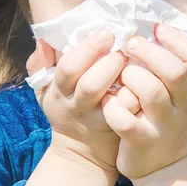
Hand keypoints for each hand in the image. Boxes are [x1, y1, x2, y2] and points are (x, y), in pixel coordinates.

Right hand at [26, 29, 126, 174]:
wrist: (81, 154)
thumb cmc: (66, 109)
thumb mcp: (46, 90)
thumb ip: (40, 65)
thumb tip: (42, 40)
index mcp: (59, 91)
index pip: (68, 68)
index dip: (87, 49)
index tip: (104, 31)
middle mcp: (77, 106)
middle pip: (90, 84)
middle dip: (107, 61)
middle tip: (122, 44)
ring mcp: (100, 119)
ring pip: (112, 100)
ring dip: (124, 78)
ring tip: (133, 59)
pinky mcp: (120, 129)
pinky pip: (129, 112)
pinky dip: (137, 95)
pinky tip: (146, 77)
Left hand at [100, 24, 186, 179]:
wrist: (167, 170)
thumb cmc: (178, 123)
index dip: (178, 38)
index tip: (157, 29)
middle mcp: (185, 107)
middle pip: (175, 71)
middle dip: (151, 52)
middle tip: (132, 43)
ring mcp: (163, 125)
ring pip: (151, 92)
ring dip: (132, 76)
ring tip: (122, 72)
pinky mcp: (141, 141)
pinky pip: (125, 120)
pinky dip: (113, 106)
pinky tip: (107, 99)